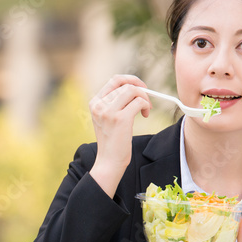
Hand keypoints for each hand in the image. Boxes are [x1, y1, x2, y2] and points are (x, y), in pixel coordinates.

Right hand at [88, 74, 149, 196]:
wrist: (109, 162)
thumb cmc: (112, 141)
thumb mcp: (107, 119)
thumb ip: (115, 103)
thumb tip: (135, 88)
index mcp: (95, 103)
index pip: (115, 80)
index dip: (131, 80)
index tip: (141, 87)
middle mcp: (99, 105)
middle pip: (126, 86)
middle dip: (141, 92)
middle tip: (146, 104)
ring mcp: (109, 111)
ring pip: (133, 91)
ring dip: (144, 99)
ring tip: (145, 111)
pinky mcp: (120, 118)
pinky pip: (139, 102)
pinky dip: (145, 106)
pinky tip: (144, 115)